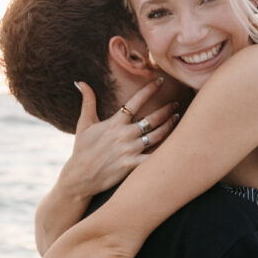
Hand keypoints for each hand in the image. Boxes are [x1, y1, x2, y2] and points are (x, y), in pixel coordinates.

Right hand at [63, 79, 178, 199]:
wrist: (80, 177)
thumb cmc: (82, 150)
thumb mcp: (83, 124)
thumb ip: (87, 102)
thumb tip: (81, 82)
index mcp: (114, 123)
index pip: (135, 101)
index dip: (149, 89)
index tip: (160, 81)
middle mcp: (124, 135)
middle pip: (152, 119)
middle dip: (166, 109)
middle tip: (176, 103)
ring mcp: (129, 150)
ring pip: (156, 136)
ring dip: (169, 126)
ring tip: (177, 119)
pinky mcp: (132, 165)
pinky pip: (153, 158)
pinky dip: (164, 153)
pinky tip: (175, 146)